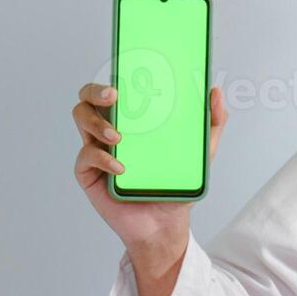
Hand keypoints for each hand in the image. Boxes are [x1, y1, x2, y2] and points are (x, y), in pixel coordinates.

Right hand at [71, 82, 227, 264]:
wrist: (164, 224)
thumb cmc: (176, 186)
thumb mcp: (202, 154)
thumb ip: (212, 123)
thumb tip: (215, 91)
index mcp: (133, 119)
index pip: (117, 87)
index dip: (113, 73)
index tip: (124, 70)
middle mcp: (110, 128)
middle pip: (88, 97)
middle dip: (95, 90)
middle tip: (113, 96)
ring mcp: (97, 149)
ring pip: (81, 118)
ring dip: (97, 122)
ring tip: (118, 138)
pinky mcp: (89, 173)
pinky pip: (85, 157)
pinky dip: (102, 159)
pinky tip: (121, 169)